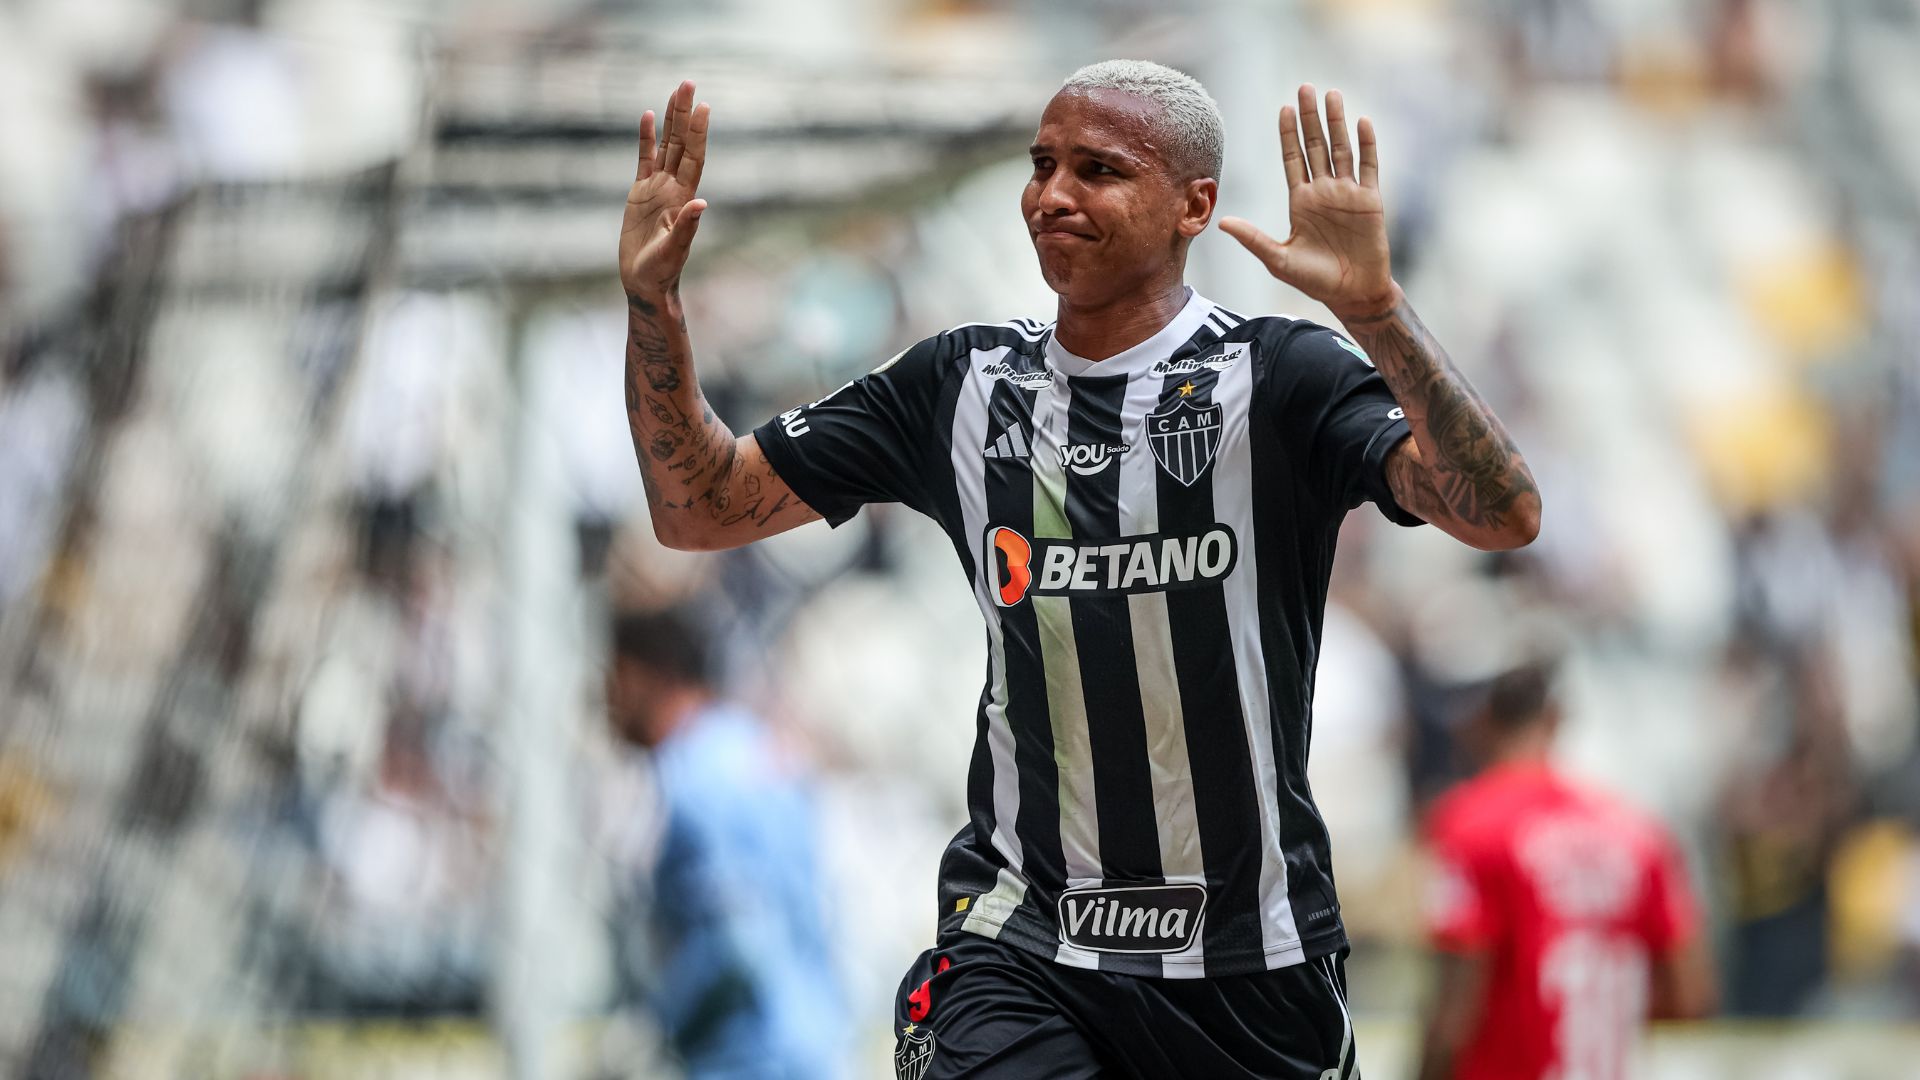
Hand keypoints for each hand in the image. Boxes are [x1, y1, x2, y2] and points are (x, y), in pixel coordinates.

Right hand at [621, 80, 709, 300]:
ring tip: (675, 91)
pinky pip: (644, 159)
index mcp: (684, 197)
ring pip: (666, 146)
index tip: (704, 107)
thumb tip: (701, 204)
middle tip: (688, 83)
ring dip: (670, 120)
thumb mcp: (674, 250)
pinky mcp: (640, 193)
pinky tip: (647, 116)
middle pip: (681, 143)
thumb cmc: (662, 271)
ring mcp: (657, 188)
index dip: (699, 133)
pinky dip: (647, 139)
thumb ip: (686, 227)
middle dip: (685, 114)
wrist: (645, 283)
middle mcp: (673, 187)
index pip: (694, 157)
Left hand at [1219, 85, 1396, 321]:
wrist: (1352, 294)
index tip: (1284, 108)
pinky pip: (1368, 166)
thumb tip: (1222, 222)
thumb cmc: (1315, 280)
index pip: (1292, 159)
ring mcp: (1347, 194)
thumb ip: (1253, 239)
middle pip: (1315, 146)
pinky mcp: (1370, 200)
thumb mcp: (1278, 260)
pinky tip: (1361, 122)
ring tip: (1332, 94)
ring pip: (1341, 149)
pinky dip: (1366, 144)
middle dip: (1310, 117)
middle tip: (1305, 87)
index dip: (1288, 134)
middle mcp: (1323, 192)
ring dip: (1337, 122)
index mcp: (1300, 201)